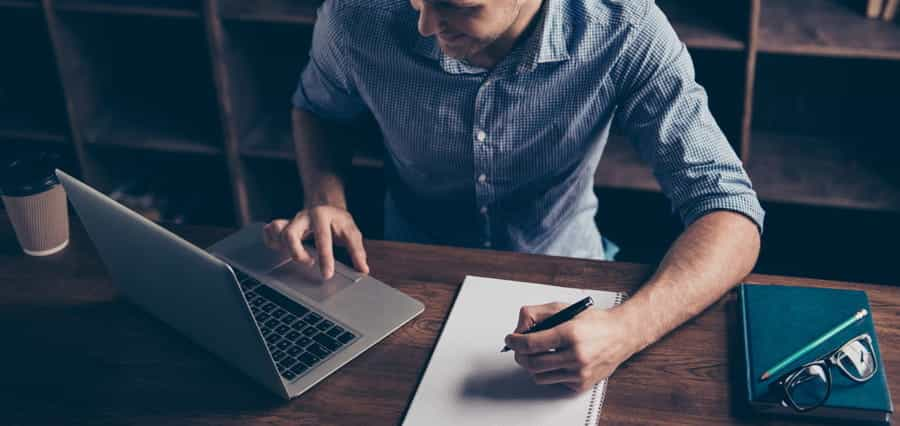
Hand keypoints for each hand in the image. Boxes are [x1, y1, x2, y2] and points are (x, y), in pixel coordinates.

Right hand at [262, 205, 369, 279]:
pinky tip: (281, 250)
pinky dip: (271, 242)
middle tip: (309, 263)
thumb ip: (357, 251)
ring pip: (278, 233)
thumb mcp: (351, 232)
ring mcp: (292, 220)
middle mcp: (304, 216)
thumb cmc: (338, 221)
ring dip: (285, 249)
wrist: (326, 205)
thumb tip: (363, 269)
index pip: (322, 239)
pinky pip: (270, 232)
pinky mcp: (284, 225)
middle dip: (298, 253)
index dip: (325, 258)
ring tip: (300, 257)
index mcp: (322, 216)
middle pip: (290, 234)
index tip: (327, 274)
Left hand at [504, 302, 644, 391]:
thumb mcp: (564, 308)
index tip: (511, 339)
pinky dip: (550, 372)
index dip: (515, 342)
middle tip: (519, 349)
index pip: (531, 343)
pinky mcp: (581, 384)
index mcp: (571, 333)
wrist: (622, 335)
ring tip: (538, 354)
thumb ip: (537, 314)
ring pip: (539, 376)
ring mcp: (579, 372)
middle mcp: (576, 355)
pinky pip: (553, 382)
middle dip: (520, 355)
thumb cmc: (594, 322)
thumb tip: (519, 328)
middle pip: (532, 363)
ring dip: (533, 365)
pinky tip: (557, 361)